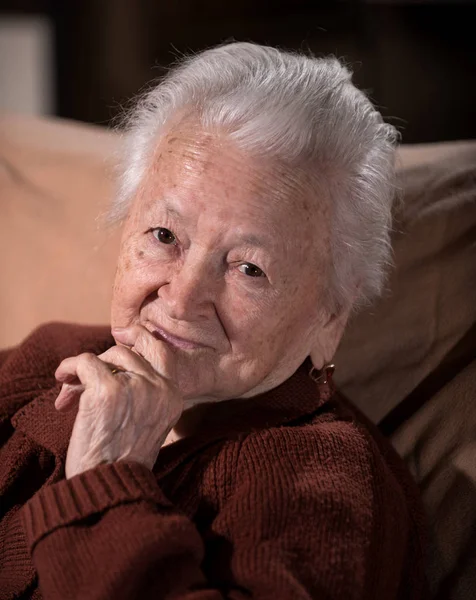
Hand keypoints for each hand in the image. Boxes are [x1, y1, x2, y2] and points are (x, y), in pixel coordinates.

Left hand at [54, 325, 182, 478]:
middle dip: (102, 364)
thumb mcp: (148, 425)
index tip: (120, 333)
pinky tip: (62, 380)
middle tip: (83, 381)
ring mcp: (135, 387)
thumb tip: (114, 364)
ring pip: (105, 357)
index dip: (139, 337)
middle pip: (127, 353)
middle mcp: (159, 388)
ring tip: (69, 390)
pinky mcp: (107, 391)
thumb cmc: (121, 460)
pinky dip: (69, 367)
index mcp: (173, 396)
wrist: (108, 486)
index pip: (161, 352)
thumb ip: (144, 394)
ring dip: (83, 370)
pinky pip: (85, 362)